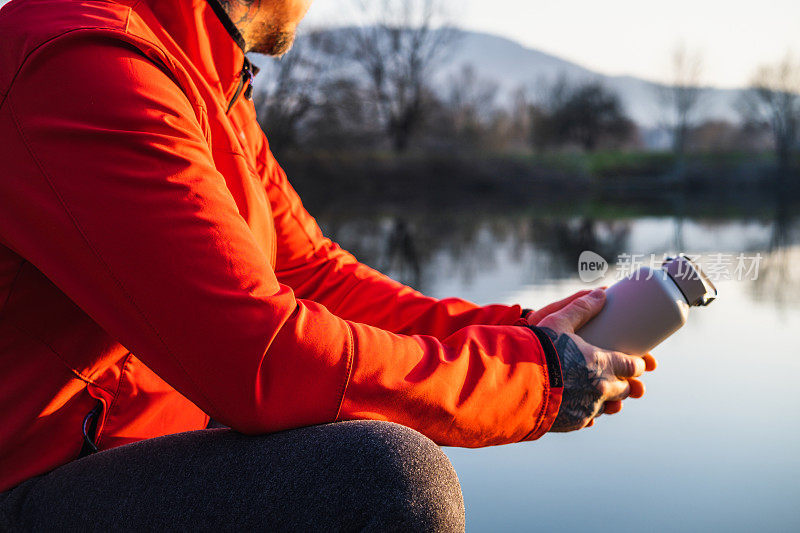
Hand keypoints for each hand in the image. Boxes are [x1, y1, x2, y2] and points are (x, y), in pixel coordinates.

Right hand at [535, 289, 655, 431]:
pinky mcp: (573, 423)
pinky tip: (577, 404)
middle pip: (624, 389)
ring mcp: (587, 409)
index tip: (637, 361)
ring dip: (606, 400)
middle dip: (624, 383)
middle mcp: (600, 390)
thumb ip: (580, 308)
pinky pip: (587, 419)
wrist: (515, 382)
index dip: (637, 364)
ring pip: (607, 406)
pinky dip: (585, 411)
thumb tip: (602, 293)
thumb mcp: (558, 322)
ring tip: (595, 392)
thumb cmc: (537, 349)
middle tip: (617, 376)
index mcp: (602, 364)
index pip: (632, 366)